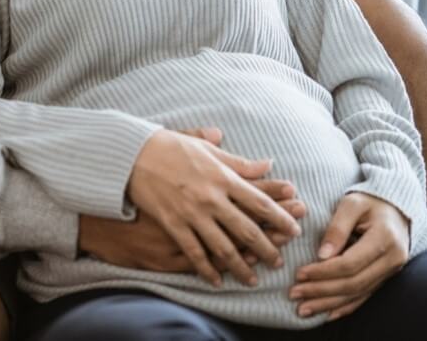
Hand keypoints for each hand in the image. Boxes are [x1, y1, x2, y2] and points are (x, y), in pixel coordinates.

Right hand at [126, 129, 302, 286]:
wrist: (131, 153)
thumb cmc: (170, 146)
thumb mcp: (207, 149)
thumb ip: (238, 162)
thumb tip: (267, 164)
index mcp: (223, 177)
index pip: (261, 203)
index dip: (281, 219)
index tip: (294, 230)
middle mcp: (212, 198)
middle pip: (247, 230)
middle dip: (267, 249)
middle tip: (278, 262)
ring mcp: (192, 213)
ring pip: (224, 247)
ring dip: (241, 266)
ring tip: (252, 279)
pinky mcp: (173, 224)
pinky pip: (194, 252)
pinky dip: (206, 269)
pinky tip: (216, 280)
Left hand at [290, 192, 409, 320]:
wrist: (397, 208)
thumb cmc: (369, 201)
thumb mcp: (351, 203)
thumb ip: (337, 227)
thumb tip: (322, 255)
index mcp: (384, 239)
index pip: (350, 264)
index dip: (323, 271)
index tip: (299, 274)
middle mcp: (392, 260)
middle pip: (353, 283)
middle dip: (322, 291)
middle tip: (294, 293)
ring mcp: (391, 272)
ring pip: (358, 294)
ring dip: (329, 303)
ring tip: (303, 309)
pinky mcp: (385, 277)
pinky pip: (365, 296)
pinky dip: (345, 307)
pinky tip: (327, 314)